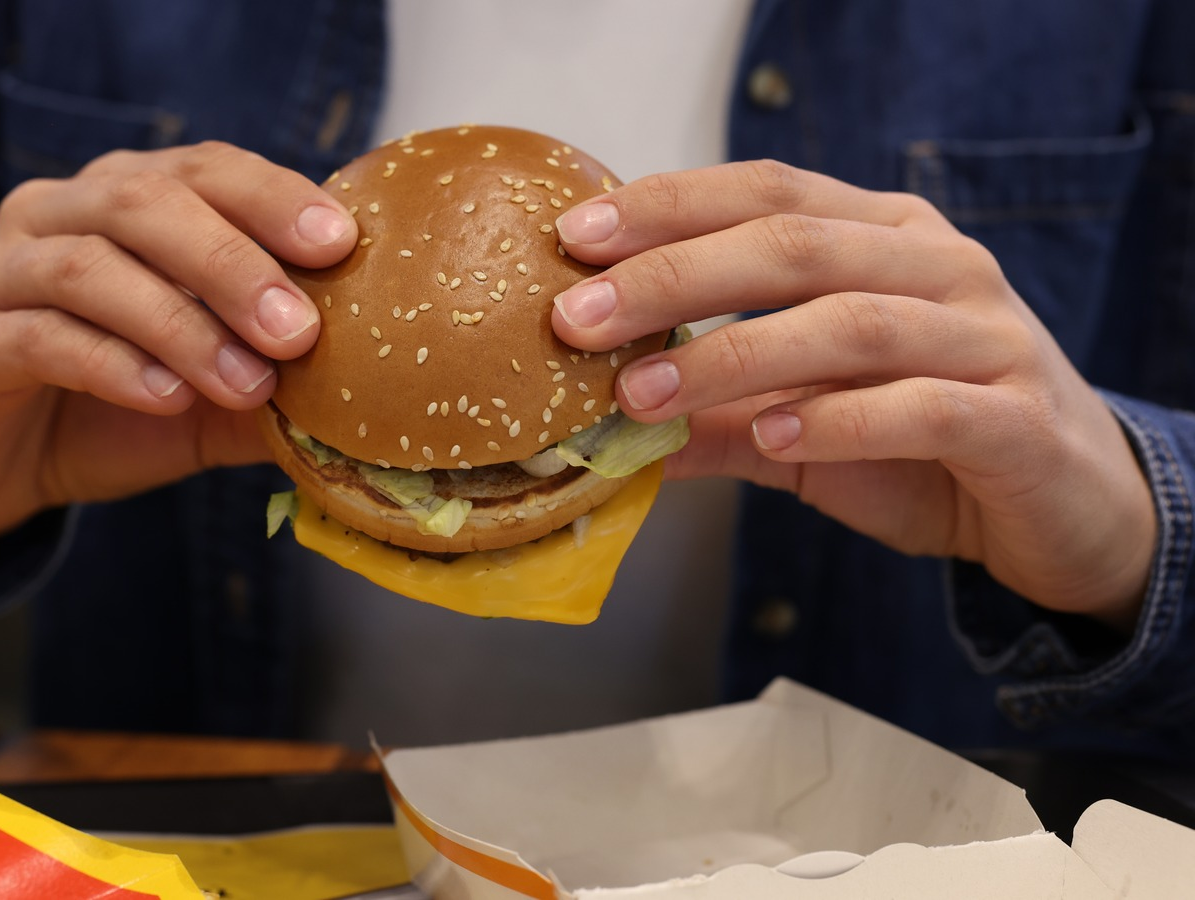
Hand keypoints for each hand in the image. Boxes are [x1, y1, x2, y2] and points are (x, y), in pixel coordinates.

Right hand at [0, 142, 355, 573]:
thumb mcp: (212, 399)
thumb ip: (276, 384)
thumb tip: (372, 397)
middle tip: (298, 329)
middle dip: (233, 261)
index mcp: (123, 200)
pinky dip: (112, 365)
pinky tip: (167, 398)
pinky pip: (39, 337)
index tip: (340, 243)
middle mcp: (55, 214)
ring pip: (88, 267)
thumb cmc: (113, 412)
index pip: (203, 169)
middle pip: (144, 203)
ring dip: (179, 323)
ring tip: (245, 382)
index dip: (271, 196)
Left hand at [551, 160, 1153, 627]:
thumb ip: (709, 417)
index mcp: (884, 236)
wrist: (1068, 507)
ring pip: (850, 323)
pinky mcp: (1016, 418)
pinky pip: (922, 407)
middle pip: (794, 244)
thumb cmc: (923, 445)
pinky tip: (771, 437)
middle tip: (579, 319)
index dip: (668, 205)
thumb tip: (594, 432)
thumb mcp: (798, 427)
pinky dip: (839, 421)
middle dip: (674, 276)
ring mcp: (986, 337)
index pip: (767, 191)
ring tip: (643, 395)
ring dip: (732, 357)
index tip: (574, 238)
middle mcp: (938, 266)